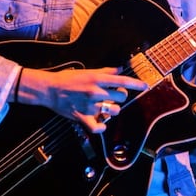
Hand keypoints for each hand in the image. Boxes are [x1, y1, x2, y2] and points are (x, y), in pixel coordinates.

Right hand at [17, 67, 147, 132]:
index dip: (136, 84)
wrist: (50, 89)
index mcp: (97, 79)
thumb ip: (105, 71)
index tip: (145, 86)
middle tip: (113, 96)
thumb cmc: (68, 78)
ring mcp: (90, 106)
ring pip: (113, 111)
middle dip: (120, 97)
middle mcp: (96, 92)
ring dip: (113, 110)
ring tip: (106, 107)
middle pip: (121, 97)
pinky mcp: (83, 117)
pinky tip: (102, 124)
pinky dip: (101, 127)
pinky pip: (98, 127)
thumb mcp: (87, 71)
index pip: (122, 81)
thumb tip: (119, 69)